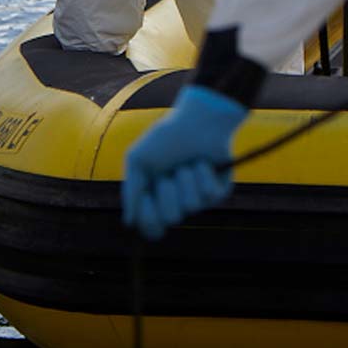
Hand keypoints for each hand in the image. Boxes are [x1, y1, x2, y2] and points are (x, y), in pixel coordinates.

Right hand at [121, 85, 246, 240]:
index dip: (148, 217)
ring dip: (185, 178)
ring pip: (191, 206)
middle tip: (168, 172)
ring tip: (186, 162)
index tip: (146, 196)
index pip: (152, 227)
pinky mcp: (219, 192)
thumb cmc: (166, 137)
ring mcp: (198, 198)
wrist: (197, 119)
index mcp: (156, 197)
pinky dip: (203, 174)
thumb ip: (131, 191)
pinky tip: (203, 162)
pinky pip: (210, 195)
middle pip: (171, 219)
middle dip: (167, 192)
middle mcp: (177, 202)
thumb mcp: (138, 159)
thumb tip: (129, 223)